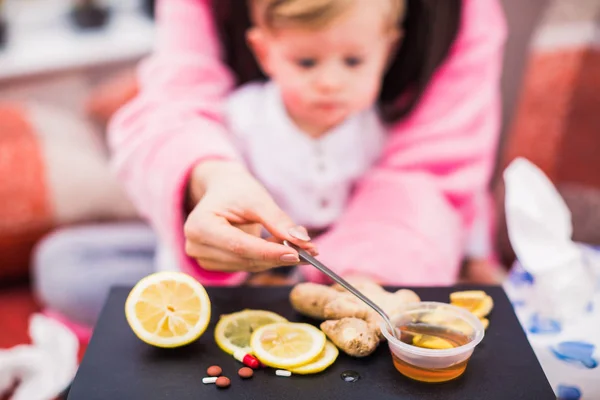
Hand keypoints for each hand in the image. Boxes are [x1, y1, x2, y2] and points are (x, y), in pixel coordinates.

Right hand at [184, 160, 316, 272]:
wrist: (222, 189)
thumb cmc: (236, 190)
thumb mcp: (258, 199)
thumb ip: (278, 220)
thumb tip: (302, 241)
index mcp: (200, 225)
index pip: (239, 246)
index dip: (269, 252)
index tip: (297, 254)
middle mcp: (196, 246)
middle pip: (244, 259)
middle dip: (279, 256)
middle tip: (311, 250)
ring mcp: (203, 258)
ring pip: (248, 266)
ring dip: (276, 259)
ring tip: (301, 247)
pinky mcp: (215, 264)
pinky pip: (247, 266)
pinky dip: (267, 260)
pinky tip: (283, 250)